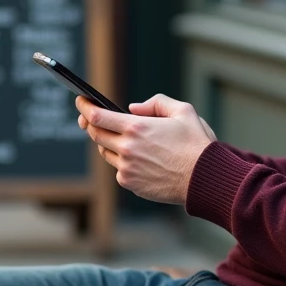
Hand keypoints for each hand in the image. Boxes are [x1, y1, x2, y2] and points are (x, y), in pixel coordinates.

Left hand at [76, 94, 215, 204]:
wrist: (205, 178)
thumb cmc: (196, 144)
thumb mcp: (183, 111)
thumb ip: (156, 103)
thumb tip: (133, 108)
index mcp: (137, 128)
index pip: (97, 117)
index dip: (85, 107)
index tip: (80, 101)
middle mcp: (127, 149)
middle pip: (96, 134)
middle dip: (90, 124)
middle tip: (91, 118)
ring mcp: (127, 168)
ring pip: (105, 152)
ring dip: (108, 143)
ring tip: (121, 137)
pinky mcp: (131, 184)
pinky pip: (118, 169)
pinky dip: (122, 161)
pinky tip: (137, 158)